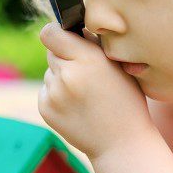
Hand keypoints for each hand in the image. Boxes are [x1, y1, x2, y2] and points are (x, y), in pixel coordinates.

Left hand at [37, 22, 151, 159]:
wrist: (122, 143)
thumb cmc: (126, 100)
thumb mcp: (118, 65)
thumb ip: (93, 44)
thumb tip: (72, 28)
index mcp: (87, 59)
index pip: (51, 33)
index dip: (56, 32)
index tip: (63, 35)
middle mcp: (66, 75)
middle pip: (51, 51)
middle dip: (65, 56)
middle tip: (85, 72)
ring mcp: (54, 94)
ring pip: (50, 72)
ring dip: (62, 76)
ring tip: (85, 94)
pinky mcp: (46, 108)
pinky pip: (47, 90)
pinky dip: (57, 94)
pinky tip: (77, 106)